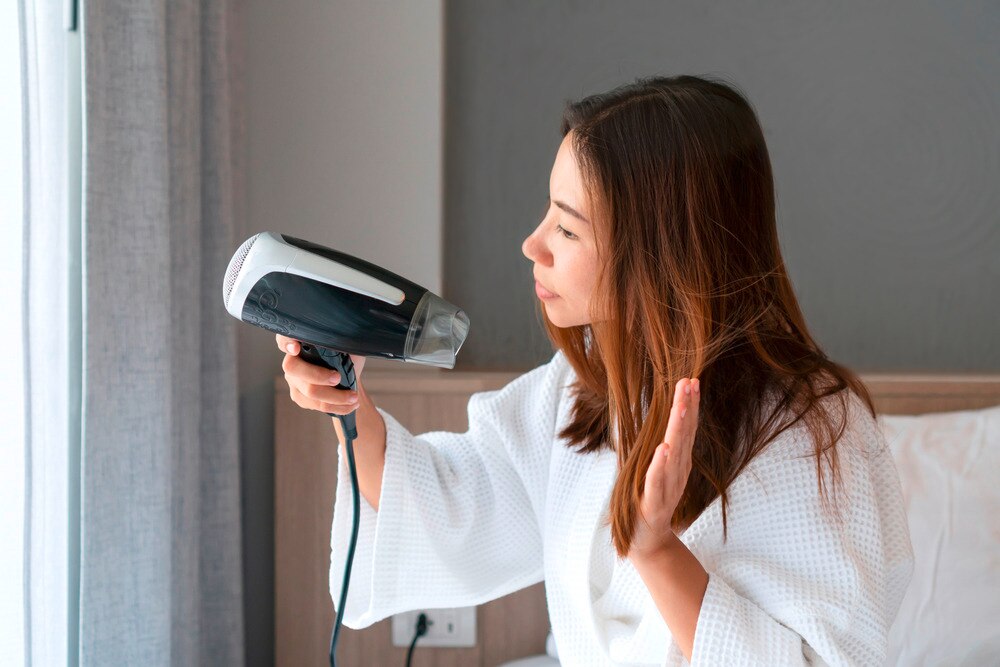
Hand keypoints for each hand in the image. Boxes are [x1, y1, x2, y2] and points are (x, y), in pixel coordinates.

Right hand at [275, 334, 366, 414]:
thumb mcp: (346, 345)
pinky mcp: (300, 396)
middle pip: (295, 370)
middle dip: (318, 375)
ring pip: (309, 393)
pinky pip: (316, 406)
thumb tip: (343, 347)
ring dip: (336, 398)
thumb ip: (339, 344)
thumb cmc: (347, 354)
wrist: (348, 372)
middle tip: (338, 378)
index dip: (286, 343)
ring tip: (354, 398)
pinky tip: (350, 405)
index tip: (295, 348)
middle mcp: (292, 361)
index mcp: (301, 342)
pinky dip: (337, 407)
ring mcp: (294, 380)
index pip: (284, 339)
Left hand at [629, 377, 700, 560]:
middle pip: (684, 436)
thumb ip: (662, 448)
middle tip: (690, 383)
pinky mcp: (654, 504)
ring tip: (681, 406)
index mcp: (677, 463)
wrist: (645, 543)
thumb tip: (659, 420)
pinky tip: (663, 448)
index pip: (685, 429)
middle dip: (687, 408)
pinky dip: (660, 465)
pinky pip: (657, 481)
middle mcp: (677, 472)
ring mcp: (667, 488)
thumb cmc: (648, 502)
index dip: (689, 405)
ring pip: (674, 454)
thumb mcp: (655, 470)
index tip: (691, 381)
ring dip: (678, 429)